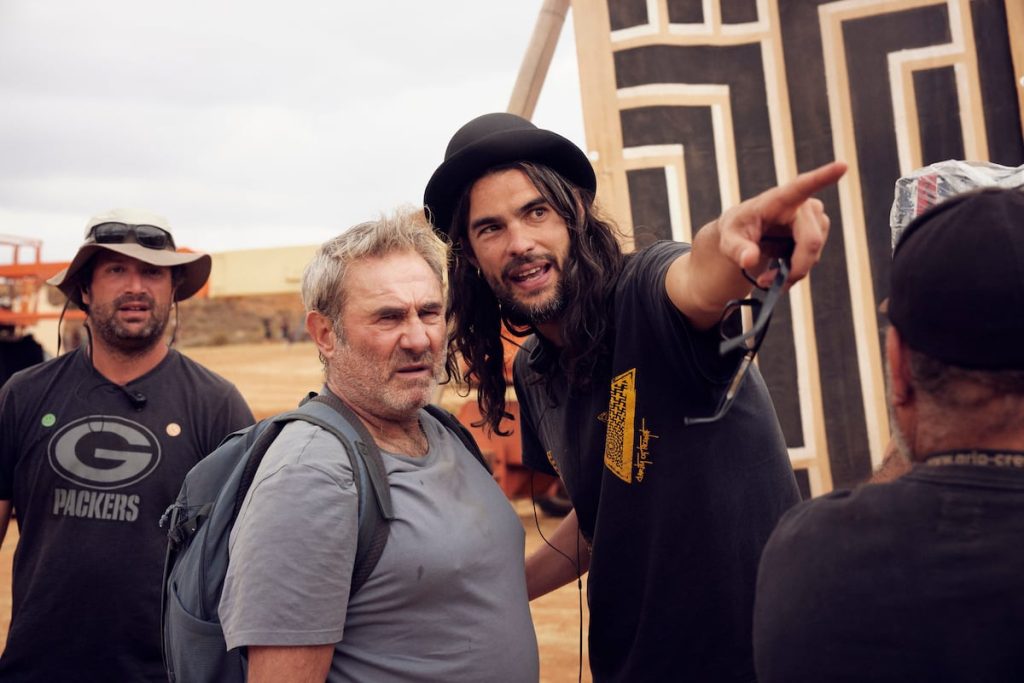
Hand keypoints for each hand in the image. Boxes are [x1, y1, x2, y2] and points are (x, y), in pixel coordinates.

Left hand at [718, 161, 846, 287]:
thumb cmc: (736, 230)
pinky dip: (794, 273)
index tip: (842, 166)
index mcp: (779, 199)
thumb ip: (737, 249)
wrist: (743, 238)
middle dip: (794, 267)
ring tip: (766, 277)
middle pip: (811, 241)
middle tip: (766, 283)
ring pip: (813, 254)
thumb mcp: (728, 239)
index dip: (823, 177)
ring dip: (791, 272)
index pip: (802, 186)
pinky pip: (811, 260)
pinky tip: (778, 274)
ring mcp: (814, 221)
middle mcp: (802, 206)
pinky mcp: (816, 235)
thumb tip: (749, 260)